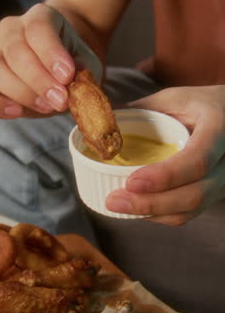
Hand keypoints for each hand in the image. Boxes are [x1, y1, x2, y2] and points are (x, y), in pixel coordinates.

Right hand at [0, 4, 101, 117]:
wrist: (64, 69)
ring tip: (47, 107)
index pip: (38, 29)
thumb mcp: (86, 63)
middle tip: (61, 100)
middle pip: (15, 51)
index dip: (51, 54)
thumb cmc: (75, 63)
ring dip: (21, 92)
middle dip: (38, 80)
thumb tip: (74, 80)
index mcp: (40, 17)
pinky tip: (15, 112)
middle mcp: (13, 30)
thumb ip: (82, 71)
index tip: (67, 76)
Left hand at [106, 85, 224, 225]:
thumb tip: (100, 124)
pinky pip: (190, 213)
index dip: (166, 176)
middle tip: (114, 201)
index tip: (131, 182)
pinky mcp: (215, 194)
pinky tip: (138, 208)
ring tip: (118, 205)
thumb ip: (141, 109)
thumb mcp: (174, 97)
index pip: (198, 159)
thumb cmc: (201, 104)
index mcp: (220, 129)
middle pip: (195, 194)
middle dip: (151, 203)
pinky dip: (161, 214)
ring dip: (152, 212)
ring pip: (192, 209)